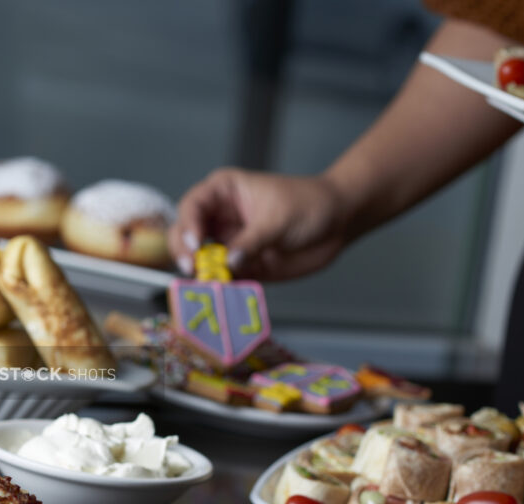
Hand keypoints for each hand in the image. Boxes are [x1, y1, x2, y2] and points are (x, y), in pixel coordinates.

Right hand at [168, 168, 349, 280]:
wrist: (338, 222)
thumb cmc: (309, 204)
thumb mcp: (278, 219)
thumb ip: (251, 242)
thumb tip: (227, 262)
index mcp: (224, 192)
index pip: (193, 206)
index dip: (189, 225)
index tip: (196, 245)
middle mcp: (220, 217)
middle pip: (186, 234)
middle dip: (185, 251)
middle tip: (192, 268)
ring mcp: (228, 243)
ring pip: (200, 259)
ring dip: (200, 273)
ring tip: (209, 283)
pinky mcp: (241, 265)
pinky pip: (222, 278)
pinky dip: (220, 287)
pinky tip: (224, 292)